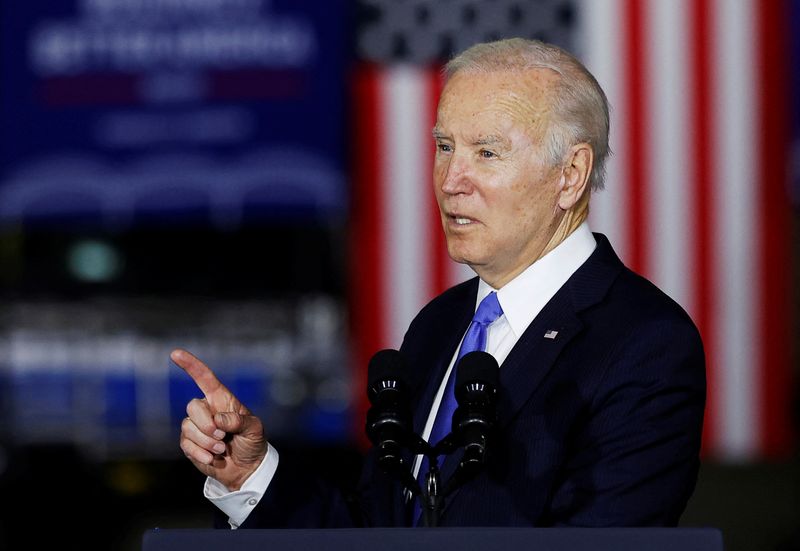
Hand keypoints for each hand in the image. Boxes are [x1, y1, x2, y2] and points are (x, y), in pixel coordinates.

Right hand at [172, 348, 266, 490]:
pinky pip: (186, 444)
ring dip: (206, 441)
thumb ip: (240, 421)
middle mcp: (207, 410)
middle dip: (206, 424)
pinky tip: (212, 458)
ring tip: (222, 448)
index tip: (175, 353)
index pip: (205, 378)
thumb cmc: (252, 442)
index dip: (191, 365)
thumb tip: (219, 420)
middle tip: (223, 437)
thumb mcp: (254, 429)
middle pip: (193, 406)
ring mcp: (196, 427)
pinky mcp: (189, 443)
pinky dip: (200, 452)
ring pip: (188, 427)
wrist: (246, 467)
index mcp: (222, 399)